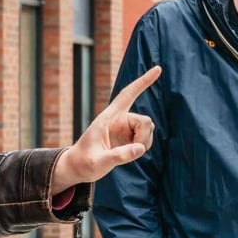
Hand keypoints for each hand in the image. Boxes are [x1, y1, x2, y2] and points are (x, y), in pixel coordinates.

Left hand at [50, 66, 161, 193]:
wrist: (78, 168)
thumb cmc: (83, 163)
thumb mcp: (98, 162)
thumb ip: (119, 156)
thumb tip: (140, 148)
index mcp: (108, 117)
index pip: (128, 94)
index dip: (143, 82)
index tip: (158, 69)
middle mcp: (119, 119)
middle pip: (145, 121)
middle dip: (144, 136)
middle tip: (134, 151)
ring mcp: (125, 128)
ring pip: (148, 129)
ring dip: (144, 142)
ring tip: (127, 154)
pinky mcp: (129, 137)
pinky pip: (146, 138)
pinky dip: (142, 147)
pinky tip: (129, 153)